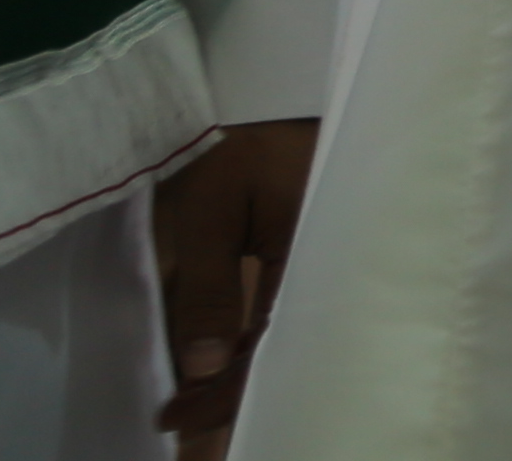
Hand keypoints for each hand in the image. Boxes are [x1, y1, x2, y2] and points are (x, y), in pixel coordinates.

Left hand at [149, 116, 312, 445]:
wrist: (266, 94)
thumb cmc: (238, 148)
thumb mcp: (210, 213)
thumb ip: (210, 288)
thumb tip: (206, 367)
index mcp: (317, 253)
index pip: (275, 342)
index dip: (228, 388)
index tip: (178, 413)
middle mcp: (333, 263)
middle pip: (292, 347)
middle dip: (237, 391)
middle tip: (182, 417)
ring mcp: (330, 257)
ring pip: (294, 332)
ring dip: (246, 368)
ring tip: (195, 398)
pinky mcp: (320, 251)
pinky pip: (294, 309)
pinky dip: (259, 339)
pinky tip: (229, 355)